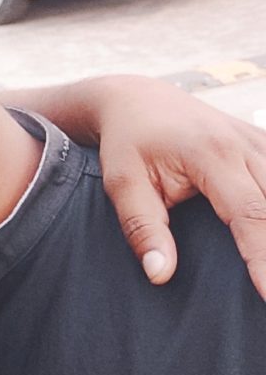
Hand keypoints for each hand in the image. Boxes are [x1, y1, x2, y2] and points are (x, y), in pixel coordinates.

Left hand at [36, 77, 265, 294]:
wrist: (137, 100)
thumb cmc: (127, 144)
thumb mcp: (122, 184)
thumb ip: (142, 228)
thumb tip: (160, 274)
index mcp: (210, 154)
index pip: (249, 215)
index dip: (263, 259)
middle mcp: (244, 145)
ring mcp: (259, 141)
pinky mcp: (264, 143)